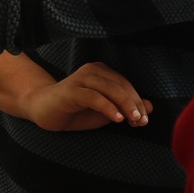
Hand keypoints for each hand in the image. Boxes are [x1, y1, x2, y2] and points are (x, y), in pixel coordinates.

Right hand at [22, 63, 152, 132]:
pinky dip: (108, 107)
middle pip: (121, 85)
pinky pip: (94, 97)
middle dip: (134, 104)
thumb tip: (150, 107)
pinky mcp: (71, 91)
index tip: (145, 119)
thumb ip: (125, 108)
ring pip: (110, 89)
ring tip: (133, 120)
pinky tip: (117, 118)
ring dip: (125, 105)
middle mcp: (92, 70)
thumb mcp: (105, 112)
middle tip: (142, 121)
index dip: (138, 101)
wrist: (43, 111)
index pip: (126, 84)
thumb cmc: (75, 111)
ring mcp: (81, 79)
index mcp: (102, 72)